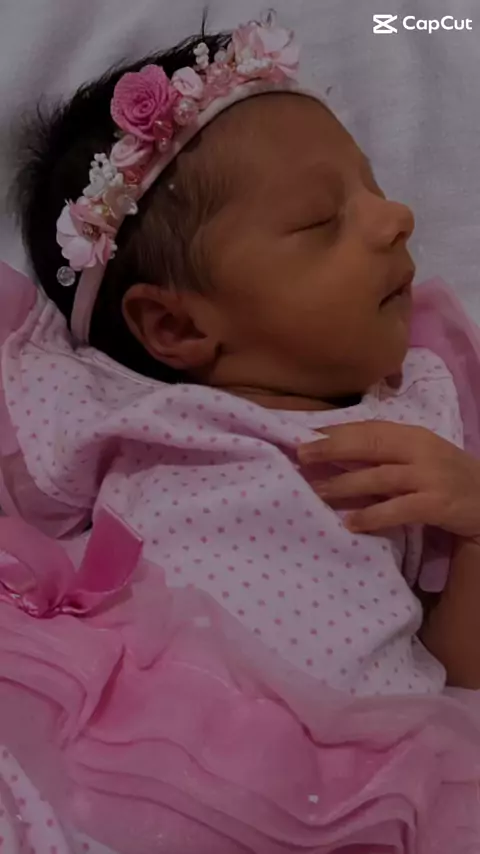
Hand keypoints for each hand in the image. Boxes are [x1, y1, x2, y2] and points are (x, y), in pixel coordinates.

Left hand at [298, 421, 479, 540]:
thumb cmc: (447, 478)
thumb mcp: (420, 456)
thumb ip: (387, 453)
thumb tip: (337, 451)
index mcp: (414, 435)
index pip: (369, 428)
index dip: (337, 432)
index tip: (306, 436)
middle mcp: (420, 450)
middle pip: (369, 444)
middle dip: (332, 449)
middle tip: (302, 456)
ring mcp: (429, 476)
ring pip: (378, 477)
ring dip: (345, 484)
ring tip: (318, 492)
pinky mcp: (436, 504)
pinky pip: (397, 509)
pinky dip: (372, 516)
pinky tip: (351, 523)